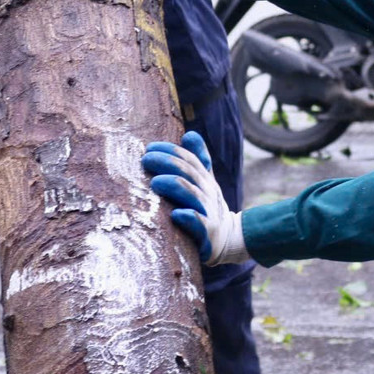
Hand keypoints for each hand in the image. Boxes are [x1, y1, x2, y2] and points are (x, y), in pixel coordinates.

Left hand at [142, 132, 245, 265]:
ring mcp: (208, 212)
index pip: (188, 159)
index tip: (149, 147)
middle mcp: (207, 191)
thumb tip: (189, 134)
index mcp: (204, 178)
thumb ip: (198, 159)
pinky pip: (199, 225)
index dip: (170, 151)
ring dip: (174, 186)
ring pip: (192, 195)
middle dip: (167, 163)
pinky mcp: (207, 235)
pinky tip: (175, 214)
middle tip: (146, 159)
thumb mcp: (205, 180)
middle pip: (188, 173)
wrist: (227, 238)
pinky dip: (189, 218)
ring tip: (155, 182)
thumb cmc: (206, 205)